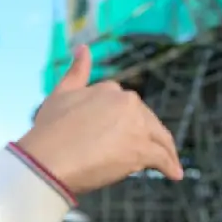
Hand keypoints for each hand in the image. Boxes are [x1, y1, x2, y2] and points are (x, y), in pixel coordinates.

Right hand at [18, 45, 183, 193]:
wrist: (47, 159)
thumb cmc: (49, 130)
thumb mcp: (60, 94)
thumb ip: (76, 72)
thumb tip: (84, 48)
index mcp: (109, 89)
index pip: (128, 106)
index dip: (129, 122)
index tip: (129, 135)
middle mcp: (127, 102)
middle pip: (148, 121)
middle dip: (150, 136)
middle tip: (152, 152)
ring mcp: (136, 126)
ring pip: (160, 138)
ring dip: (167, 151)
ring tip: (171, 165)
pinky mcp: (141, 150)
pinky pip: (162, 158)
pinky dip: (170, 166)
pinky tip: (174, 174)